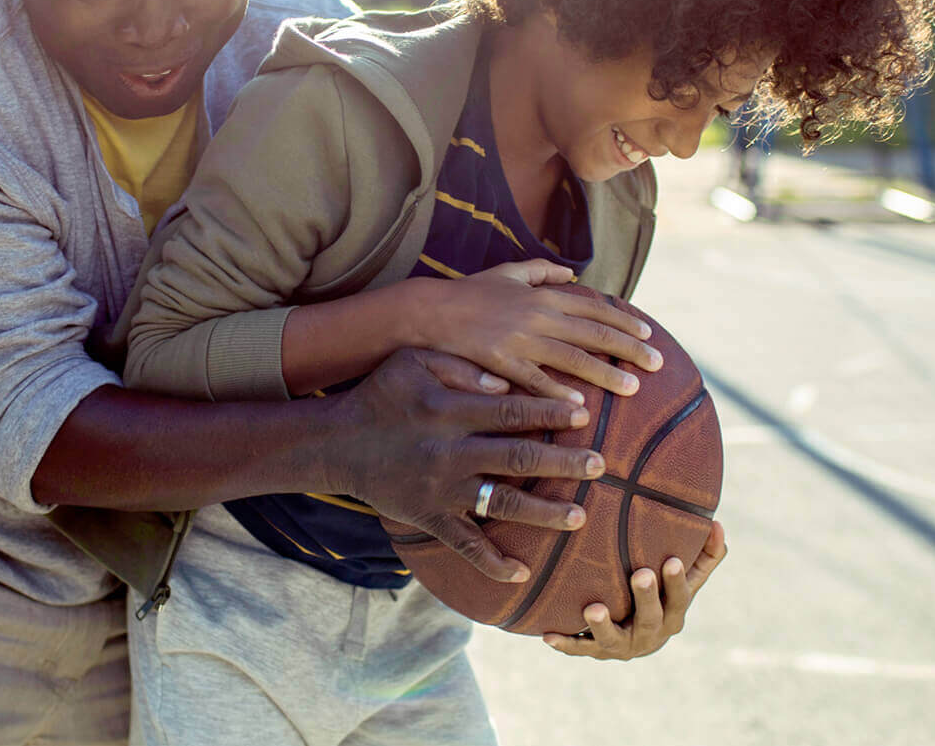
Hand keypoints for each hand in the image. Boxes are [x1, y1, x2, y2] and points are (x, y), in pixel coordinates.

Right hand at [323, 347, 605, 582]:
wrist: (335, 444)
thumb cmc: (379, 395)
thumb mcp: (412, 362)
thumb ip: (460, 366)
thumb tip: (506, 383)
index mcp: (450, 411)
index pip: (512, 411)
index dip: (550, 412)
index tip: (582, 414)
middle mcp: (450, 453)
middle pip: (519, 458)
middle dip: (564, 462)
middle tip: (599, 464)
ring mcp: (441, 490)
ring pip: (502, 505)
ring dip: (545, 513)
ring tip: (580, 516)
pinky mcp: (429, 517)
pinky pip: (464, 545)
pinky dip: (492, 562)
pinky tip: (521, 572)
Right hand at [409, 260, 662, 403]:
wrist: (428, 311)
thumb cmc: (467, 294)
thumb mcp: (505, 273)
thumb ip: (540, 271)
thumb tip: (570, 273)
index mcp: (541, 295)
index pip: (594, 308)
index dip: (624, 322)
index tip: (649, 335)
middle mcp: (537, 315)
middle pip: (593, 332)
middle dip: (629, 348)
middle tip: (658, 363)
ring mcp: (520, 339)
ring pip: (573, 357)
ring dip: (606, 373)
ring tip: (634, 388)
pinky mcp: (500, 361)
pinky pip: (535, 379)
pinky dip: (558, 392)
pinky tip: (580, 404)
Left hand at [543, 520, 727, 660]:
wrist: (639, 637)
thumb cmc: (664, 595)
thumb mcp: (688, 578)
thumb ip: (706, 554)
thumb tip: (718, 524)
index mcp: (674, 615)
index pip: (680, 599)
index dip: (677, 582)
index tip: (672, 560)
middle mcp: (651, 635)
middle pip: (650, 618)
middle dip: (646, 597)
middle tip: (640, 574)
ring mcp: (624, 646)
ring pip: (614, 640)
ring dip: (603, 626)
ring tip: (592, 609)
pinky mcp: (598, 652)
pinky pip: (581, 649)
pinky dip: (566, 644)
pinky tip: (548, 636)